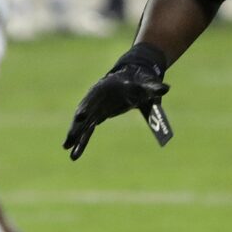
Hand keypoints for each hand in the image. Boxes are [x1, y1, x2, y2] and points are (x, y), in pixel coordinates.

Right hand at [65, 44, 172, 158]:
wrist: (134, 79)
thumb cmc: (140, 82)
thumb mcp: (147, 85)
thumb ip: (154, 88)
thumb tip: (165, 89)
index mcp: (105, 88)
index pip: (94, 98)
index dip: (87, 108)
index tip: (81, 117)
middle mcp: (96, 99)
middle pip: (83, 114)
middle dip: (76, 127)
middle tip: (69, 140)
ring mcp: (95, 108)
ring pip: (83, 125)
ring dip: (76, 137)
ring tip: (67, 149)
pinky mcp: (97, 116)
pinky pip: (87, 130)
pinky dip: (81, 141)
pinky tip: (74, 153)